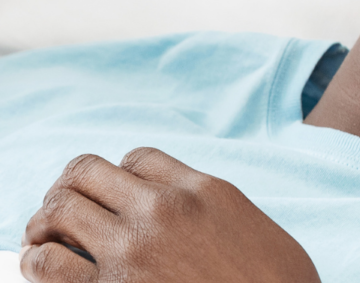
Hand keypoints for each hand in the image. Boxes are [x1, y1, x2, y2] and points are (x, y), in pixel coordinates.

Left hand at [20, 147, 320, 282]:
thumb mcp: (254, 228)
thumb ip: (216, 209)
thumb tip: (193, 214)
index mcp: (203, 190)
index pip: (138, 159)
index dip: (120, 177)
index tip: (119, 198)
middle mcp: (163, 209)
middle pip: (88, 171)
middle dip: (70, 187)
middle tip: (67, 210)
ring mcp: (132, 249)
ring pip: (60, 207)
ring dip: (47, 220)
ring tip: (49, 236)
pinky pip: (47, 264)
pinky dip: (37, 261)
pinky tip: (46, 267)